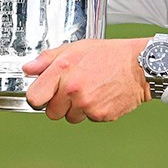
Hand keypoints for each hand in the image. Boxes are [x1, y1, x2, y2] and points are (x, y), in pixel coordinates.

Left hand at [23, 38, 151, 122]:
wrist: (139, 66)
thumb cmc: (109, 55)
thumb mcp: (76, 48)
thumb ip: (48, 59)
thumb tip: (28, 69)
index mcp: (63, 70)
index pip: (34, 97)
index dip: (39, 96)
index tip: (45, 93)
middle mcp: (72, 89)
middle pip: (51, 112)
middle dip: (60, 103)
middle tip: (74, 90)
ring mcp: (86, 104)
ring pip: (70, 117)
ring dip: (77, 109)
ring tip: (91, 90)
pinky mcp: (100, 115)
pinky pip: (88, 119)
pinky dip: (94, 111)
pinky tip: (102, 96)